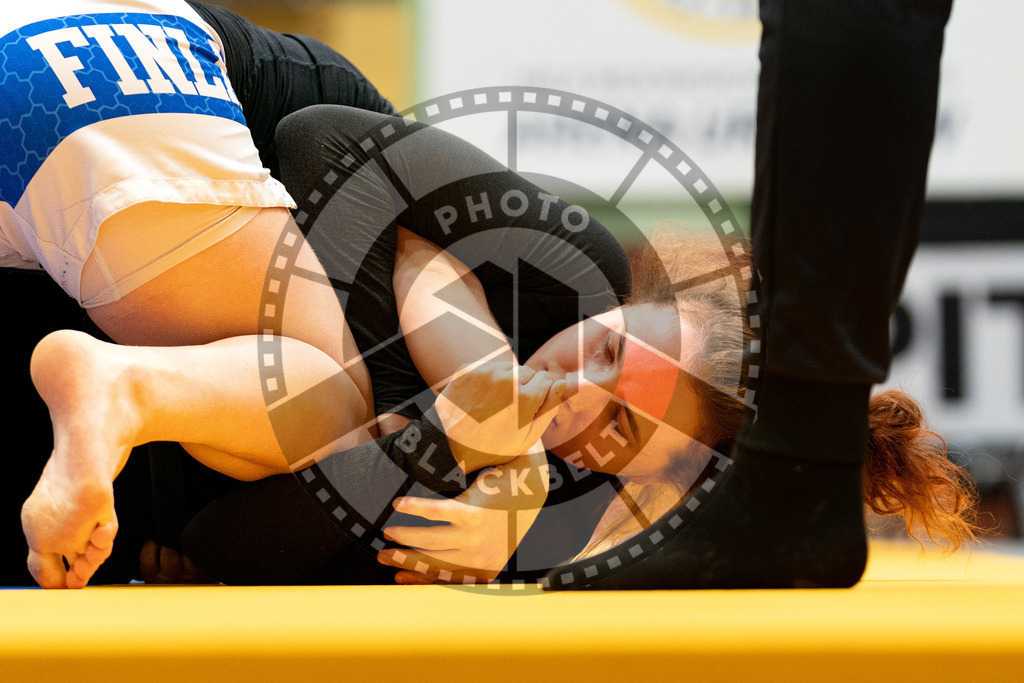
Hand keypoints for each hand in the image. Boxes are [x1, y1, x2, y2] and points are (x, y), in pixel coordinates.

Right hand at [377, 449, 548, 583]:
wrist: (529, 485)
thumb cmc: (506, 514)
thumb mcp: (493, 542)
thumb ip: (468, 556)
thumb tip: (430, 562)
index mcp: (484, 569)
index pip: (443, 579)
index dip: (417, 578)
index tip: (396, 576)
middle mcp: (478, 558)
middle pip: (431, 562)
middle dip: (403, 560)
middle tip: (382, 555)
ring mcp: (475, 538)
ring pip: (428, 540)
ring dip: (404, 536)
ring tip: (389, 531)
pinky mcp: (472, 515)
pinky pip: (433, 513)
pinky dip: (413, 508)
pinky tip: (399, 504)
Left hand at [434, 361, 564, 472]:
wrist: (446, 446)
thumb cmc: (492, 447)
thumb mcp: (527, 437)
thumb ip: (549, 408)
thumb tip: (562, 382)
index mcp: (526, 396)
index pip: (548, 379)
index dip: (541, 395)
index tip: (530, 408)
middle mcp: (506, 378)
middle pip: (529, 372)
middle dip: (525, 386)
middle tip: (511, 409)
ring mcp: (484, 371)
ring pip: (509, 368)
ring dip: (507, 381)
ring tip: (495, 404)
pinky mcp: (467, 369)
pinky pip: (488, 367)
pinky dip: (488, 379)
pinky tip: (481, 399)